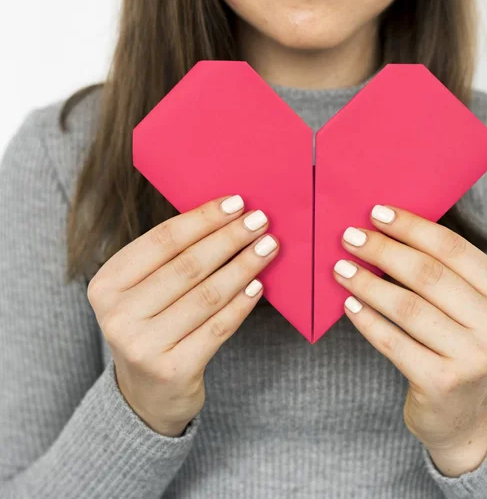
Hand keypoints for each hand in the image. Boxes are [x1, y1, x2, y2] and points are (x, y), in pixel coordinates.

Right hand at [87, 195, 279, 436]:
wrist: (147, 394)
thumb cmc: (154, 325)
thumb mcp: (145, 290)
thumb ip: (173, 258)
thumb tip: (228, 217)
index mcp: (106, 284)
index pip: (162, 240)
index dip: (203, 219)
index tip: (237, 203)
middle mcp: (118, 315)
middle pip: (188, 265)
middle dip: (230, 238)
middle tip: (260, 221)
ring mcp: (143, 346)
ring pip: (208, 295)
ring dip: (244, 266)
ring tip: (268, 248)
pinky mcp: (173, 371)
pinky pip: (218, 327)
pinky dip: (242, 303)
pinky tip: (258, 285)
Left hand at [333, 205, 486, 472]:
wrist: (462, 413)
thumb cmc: (455, 343)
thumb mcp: (464, 306)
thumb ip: (440, 271)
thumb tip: (383, 227)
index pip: (453, 249)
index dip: (411, 227)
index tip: (376, 213)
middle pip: (428, 275)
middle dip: (383, 250)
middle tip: (349, 237)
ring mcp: (474, 358)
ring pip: (408, 307)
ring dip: (367, 284)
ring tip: (341, 269)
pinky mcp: (443, 383)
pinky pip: (394, 342)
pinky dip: (368, 321)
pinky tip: (349, 306)